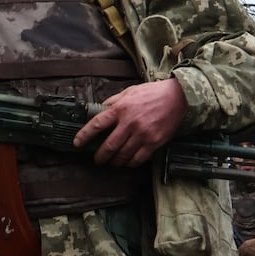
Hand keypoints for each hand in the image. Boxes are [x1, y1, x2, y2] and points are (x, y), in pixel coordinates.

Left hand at [73, 79, 187, 167]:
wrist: (177, 98)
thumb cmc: (152, 93)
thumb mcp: (129, 91)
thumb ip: (113, 102)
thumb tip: (99, 111)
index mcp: (120, 109)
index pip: (96, 124)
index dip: (84, 135)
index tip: (77, 143)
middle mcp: (130, 123)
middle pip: (109, 145)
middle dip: (100, 156)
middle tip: (97, 160)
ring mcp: (142, 134)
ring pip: (123, 155)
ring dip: (115, 162)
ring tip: (112, 163)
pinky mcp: (154, 142)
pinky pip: (138, 158)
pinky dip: (130, 163)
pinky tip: (127, 163)